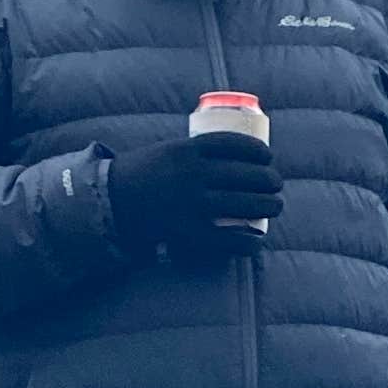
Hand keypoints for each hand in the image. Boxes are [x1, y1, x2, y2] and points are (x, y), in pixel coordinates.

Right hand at [109, 130, 283, 264]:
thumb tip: (233, 157)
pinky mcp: (187, 232)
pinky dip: (248, 241)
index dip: (257, 151)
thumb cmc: (142, 174)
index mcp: (187, 149)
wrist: (110, 202)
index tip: (268, 156)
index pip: (234, 146)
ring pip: (243, 204)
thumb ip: (197, 154)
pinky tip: (258, 240)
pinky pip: (227, 239)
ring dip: (267, 205)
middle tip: (276, 184)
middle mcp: (191, 174)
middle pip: (245, 175)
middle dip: (269, 181)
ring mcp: (191, 204)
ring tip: (275, 206)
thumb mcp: (168, 151)